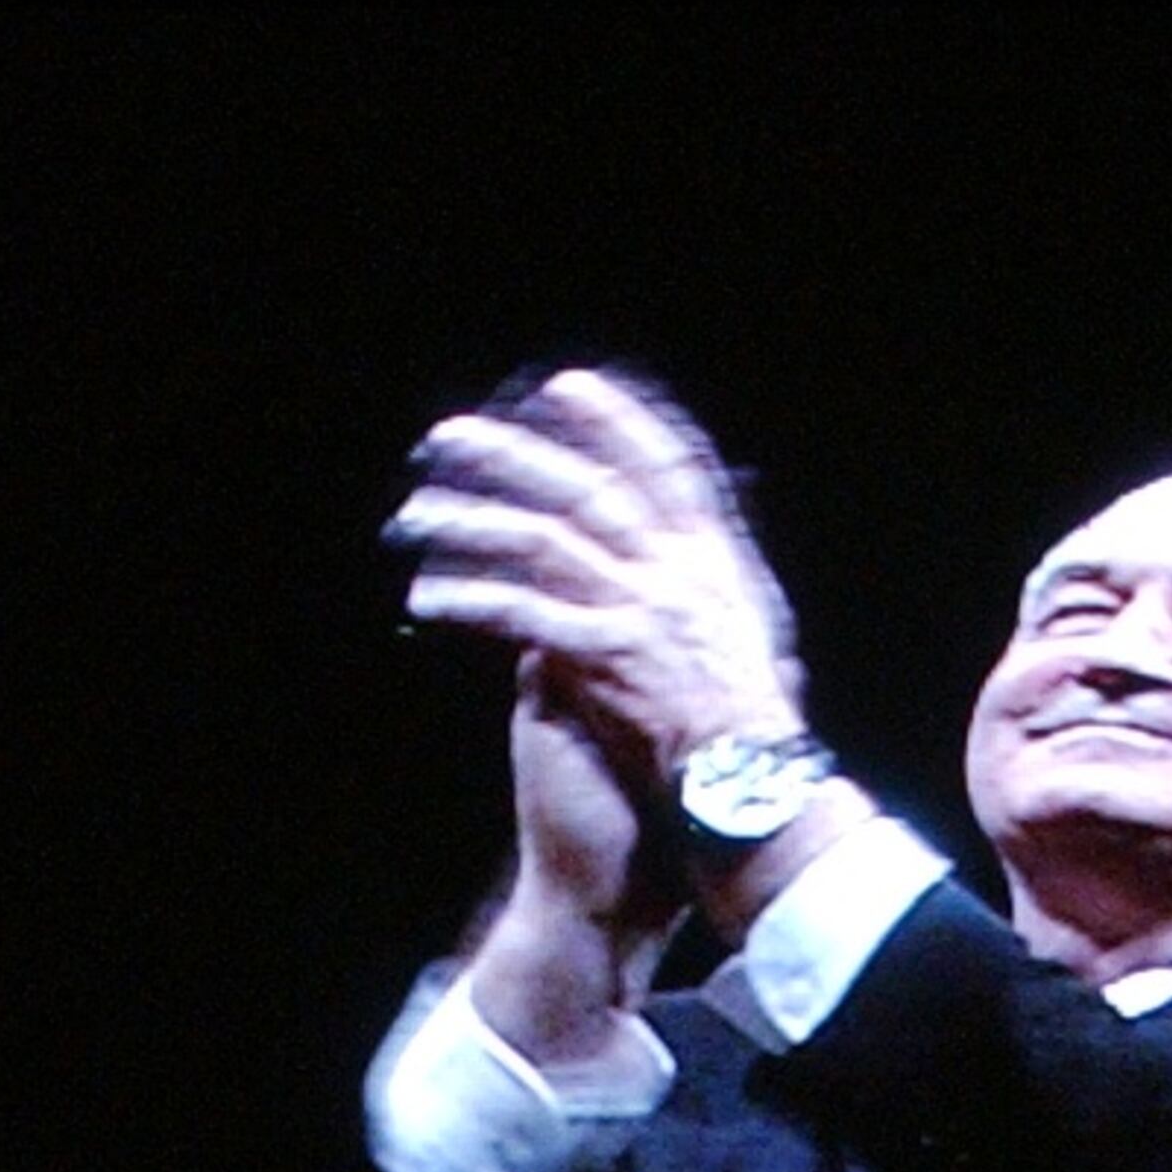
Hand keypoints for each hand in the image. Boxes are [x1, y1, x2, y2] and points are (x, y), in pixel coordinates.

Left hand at [393, 367, 803, 791]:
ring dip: (472, 524)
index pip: (664, 466)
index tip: (566, 387)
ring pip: (542, 543)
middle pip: (586, 490)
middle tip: (450, 435)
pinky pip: (522, 615)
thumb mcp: (750, 634)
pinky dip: (471, 603)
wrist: (755, 783)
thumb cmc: (749, 723)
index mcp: (712, 558)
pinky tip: (427, 599)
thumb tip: (694, 537)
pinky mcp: (604, 657)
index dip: (615, 422)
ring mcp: (640, 610)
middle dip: (513, 457)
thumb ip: (712, 581)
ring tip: (417, 514)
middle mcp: (676, 571)